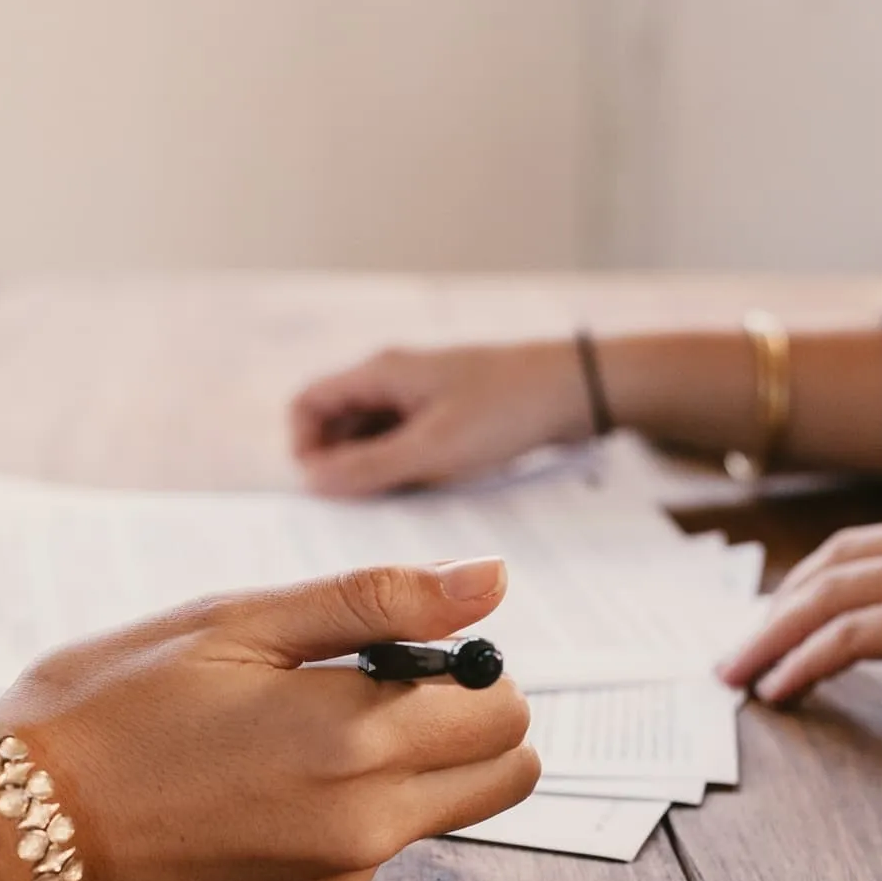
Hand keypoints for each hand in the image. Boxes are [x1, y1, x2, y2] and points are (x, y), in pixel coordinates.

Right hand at [0, 556, 539, 880]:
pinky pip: (373, 850)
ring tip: (290, 730)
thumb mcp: (235, 622)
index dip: (471, 666)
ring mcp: (335, 878)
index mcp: (356, 740)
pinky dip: (349, 810)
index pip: (506, 712)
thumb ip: (376, 602)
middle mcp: (365, 825)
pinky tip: (255, 783)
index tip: (402, 647)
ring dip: (408, 766)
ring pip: (441, 813)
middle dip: (468, 722)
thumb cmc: (108, 705)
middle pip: (504, 775)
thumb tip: (493, 581)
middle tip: (373, 685)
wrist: (8, 832)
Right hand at [291, 341, 587, 495]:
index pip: (309, 404)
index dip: (304, 447)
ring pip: (372, 440)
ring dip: (376, 472)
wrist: (576, 392)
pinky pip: (405, 446)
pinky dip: (406, 470)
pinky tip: (429, 492)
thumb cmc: (506, 411)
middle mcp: (392, 381)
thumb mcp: (431, 449)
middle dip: (342, 466)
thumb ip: (368, 468)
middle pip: (337, 425)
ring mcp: (419, 398)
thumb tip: (311, 483)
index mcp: (380, 373)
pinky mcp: (444, 417)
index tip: (323, 488)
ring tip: (404, 499)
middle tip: (366, 507)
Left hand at [720, 512, 881, 740]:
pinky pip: (853, 636)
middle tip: (741, 648)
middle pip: (839, 561)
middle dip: (778, 604)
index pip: (875, 546)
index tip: (780, 618)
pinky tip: (782, 687)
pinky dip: (805, 659)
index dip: (816, 581)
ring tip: (740, 674)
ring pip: (832, 593)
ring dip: (773, 635)